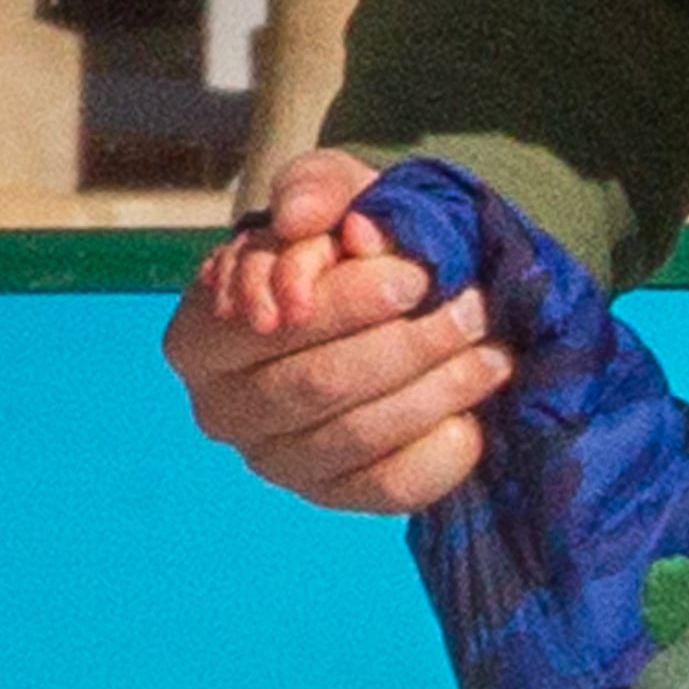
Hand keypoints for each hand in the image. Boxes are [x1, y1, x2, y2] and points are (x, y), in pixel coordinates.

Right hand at [164, 146, 509, 514]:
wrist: (380, 303)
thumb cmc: (342, 247)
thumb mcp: (332, 197)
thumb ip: (316, 190)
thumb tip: (301, 218)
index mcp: (197, 337)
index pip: (274, 328)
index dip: (346, 303)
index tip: (413, 277)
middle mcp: (223, 412)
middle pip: (317, 385)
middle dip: (407, 345)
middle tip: (471, 311)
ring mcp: (276, 464)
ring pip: (357, 437)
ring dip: (436, 393)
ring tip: (491, 354)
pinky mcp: (330, 497)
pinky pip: (386, 489)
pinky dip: (437, 456)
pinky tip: (473, 420)